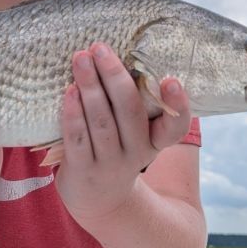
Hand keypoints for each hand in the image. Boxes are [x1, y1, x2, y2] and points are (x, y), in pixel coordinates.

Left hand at [54, 43, 190, 224]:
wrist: (100, 200)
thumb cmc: (117, 149)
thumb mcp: (136, 134)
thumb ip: (132, 103)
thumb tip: (116, 52)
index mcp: (156, 141)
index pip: (176, 127)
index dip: (177, 105)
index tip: (170, 80)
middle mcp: (137, 153)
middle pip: (130, 112)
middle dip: (114, 76)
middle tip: (100, 48)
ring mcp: (110, 163)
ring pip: (102, 122)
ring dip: (90, 87)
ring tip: (80, 59)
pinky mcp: (83, 170)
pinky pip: (78, 138)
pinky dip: (73, 113)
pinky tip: (69, 91)